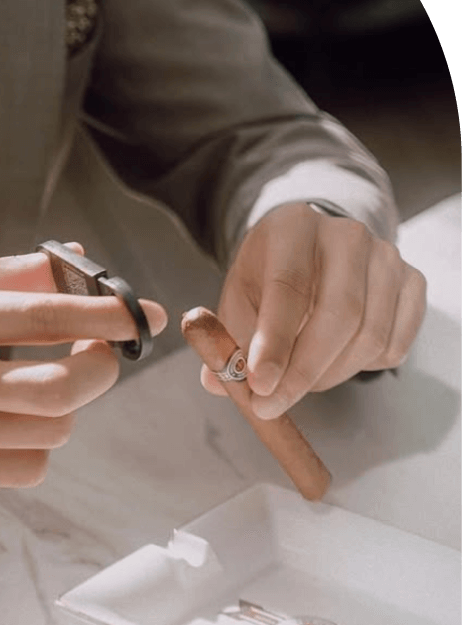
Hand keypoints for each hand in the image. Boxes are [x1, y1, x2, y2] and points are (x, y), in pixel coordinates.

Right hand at [0, 246, 166, 486]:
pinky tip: (20, 416)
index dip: (104, 314)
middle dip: (102, 366)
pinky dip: (41, 440)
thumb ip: (10, 271)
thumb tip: (77, 261)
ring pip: (52, 430)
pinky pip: (27, 468)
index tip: (143, 313)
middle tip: (102, 348)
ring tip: (47, 378)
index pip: (43, 316)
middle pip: (60, 388)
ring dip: (70, 400)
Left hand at [202, 203, 425, 417]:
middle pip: (339, 315)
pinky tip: (335, 358)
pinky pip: (394, 346)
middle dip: (304, 372)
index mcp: (294, 226)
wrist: (312, 246)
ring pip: (369, 337)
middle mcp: (347, 235)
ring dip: (330, 375)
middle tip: (272, 404)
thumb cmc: (270, 272)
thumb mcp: (240, 294)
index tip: (260, 385)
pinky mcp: (412, 283)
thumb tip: (218, 384)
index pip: (289, 287)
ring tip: (298, 380)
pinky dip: (362, 368)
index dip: (275, 341)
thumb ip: (229, 338)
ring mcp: (387, 256)